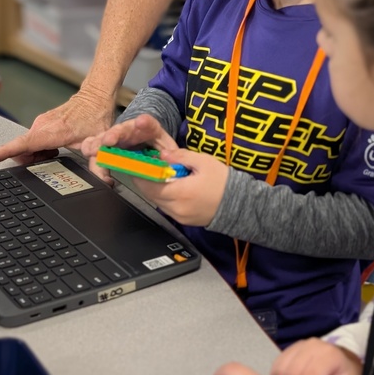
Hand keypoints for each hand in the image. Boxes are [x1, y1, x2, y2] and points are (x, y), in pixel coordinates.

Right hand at [0, 85, 116, 164]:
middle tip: (51, 160)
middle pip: (23, 150)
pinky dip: (40, 148)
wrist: (95, 96)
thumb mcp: (99, 144)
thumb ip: (99, 164)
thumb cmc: (96, 116)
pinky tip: (54, 148)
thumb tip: (105, 181)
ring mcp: (40, 123)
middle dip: (31, 161)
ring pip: (28, 146)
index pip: (23, 144)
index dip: (5, 152)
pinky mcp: (41, 122)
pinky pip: (32, 140)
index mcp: (53, 132)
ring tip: (56, 153)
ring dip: (37, 155)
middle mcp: (43, 126)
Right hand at [80, 113, 174, 184]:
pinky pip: (94, 146)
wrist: (142, 137)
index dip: (145, 122)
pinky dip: (91, 150)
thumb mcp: (166, 145)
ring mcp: (114, 137)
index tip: (141, 122)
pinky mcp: (105, 145)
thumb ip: (171, 153)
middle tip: (108, 140)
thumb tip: (170, 161)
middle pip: (120, 130)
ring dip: (98, 144)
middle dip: (114, 135)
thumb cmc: (153, 140)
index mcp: (147, 127)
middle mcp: (128, 130)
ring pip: (104, 138)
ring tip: (94, 150)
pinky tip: (90, 155)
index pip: (148, 123)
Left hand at [82, 114, 228, 226]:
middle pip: (150, 194)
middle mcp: (175, 208)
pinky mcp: (184, 220)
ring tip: (154, 173)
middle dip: (144, 180)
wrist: (241, 205)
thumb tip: (162, 154)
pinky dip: (164, 195)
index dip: (139, 173)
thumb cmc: (224, 182)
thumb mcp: (204, 162)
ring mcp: (179, 216)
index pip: (149, 184)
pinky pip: (167, 207)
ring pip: (157, 201)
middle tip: (141, 165)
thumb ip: (180, 157)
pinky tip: (168, 185)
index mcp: (179, 192)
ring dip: (154, 188)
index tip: (132, 163)